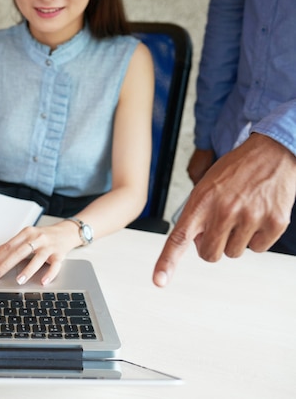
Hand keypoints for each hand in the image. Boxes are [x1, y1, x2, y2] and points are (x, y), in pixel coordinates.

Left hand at [0, 221, 78, 284]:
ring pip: (37, 258)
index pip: (9, 246)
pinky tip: (43, 281)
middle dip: (6, 264)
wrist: (66, 232)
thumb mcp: (27, 236)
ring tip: (18, 280)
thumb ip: (11, 246)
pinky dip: (49, 274)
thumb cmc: (44, 236)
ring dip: (27, 270)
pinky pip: (55, 266)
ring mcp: (49, 246)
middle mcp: (37, 238)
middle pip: (19, 252)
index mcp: (27, 233)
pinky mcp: (60, 254)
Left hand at [153, 134, 295, 286]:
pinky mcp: (274, 222)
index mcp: (202, 202)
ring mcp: (250, 217)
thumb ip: (197, 216)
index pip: (179, 238)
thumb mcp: (206, 188)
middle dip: (212, 246)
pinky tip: (257, 215)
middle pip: (209, 255)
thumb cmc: (235, 171)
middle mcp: (224, 211)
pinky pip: (258, 248)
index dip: (167, 262)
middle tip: (220, 226)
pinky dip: (257, 237)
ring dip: (235, 240)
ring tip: (241, 213)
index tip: (159, 281)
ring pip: (234, 253)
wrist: (271, 152)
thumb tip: (196, 244)